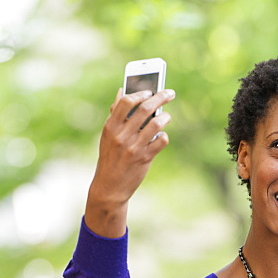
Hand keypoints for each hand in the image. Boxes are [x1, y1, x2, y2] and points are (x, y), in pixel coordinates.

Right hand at [84, 87, 174, 237]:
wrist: (109, 187)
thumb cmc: (110, 157)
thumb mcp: (107, 136)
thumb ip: (115, 114)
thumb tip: (122, 90)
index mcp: (110, 127)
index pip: (126, 102)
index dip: (140, 93)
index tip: (150, 90)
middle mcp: (121, 135)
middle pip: (145, 109)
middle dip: (161, 97)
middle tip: (170, 93)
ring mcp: (133, 147)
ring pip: (156, 123)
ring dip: (165, 117)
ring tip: (166, 116)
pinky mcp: (145, 158)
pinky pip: (161, 140)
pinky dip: (164, 136)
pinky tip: (161, 136)